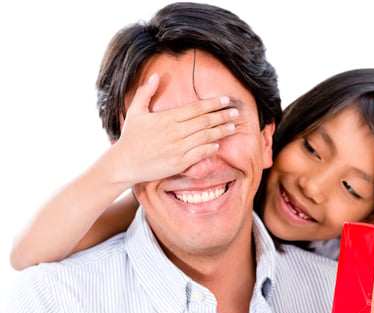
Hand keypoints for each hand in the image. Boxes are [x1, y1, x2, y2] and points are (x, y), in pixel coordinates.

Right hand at [108, 72, 238, 185]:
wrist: (124, 163)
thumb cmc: (130, 137)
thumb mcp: (135, 111)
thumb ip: (145, 92)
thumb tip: (155, 75)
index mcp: (167, 118)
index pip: (196, 108)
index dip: (212, 103)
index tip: (225, 99)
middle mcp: (174, 132)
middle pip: (205, 121)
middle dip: (222, 115)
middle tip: (236, 112)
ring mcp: (178, 148)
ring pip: (205, 137)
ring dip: (221, 131)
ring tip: (233, 127)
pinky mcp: (179, 163)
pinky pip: (199, 154)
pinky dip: (210, 148)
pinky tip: (218, 144)